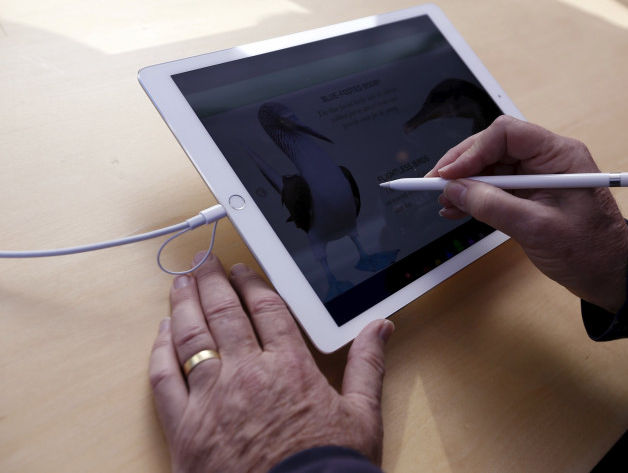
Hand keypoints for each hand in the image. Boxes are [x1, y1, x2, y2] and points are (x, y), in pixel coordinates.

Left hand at [149, 254, 393, 471]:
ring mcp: (212, 397)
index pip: (266, 309)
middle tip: (204, 263)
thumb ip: (367, 365)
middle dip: (212, 282)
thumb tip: (380, 328)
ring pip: (192, 336)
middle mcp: (248, 372)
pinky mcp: (185, 427)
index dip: (251, 283)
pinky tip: (161, 333)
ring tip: (180, 283)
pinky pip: (165, 378)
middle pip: (225, 312)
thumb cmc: (327, 468)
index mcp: (290, 366)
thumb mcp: (362, 415)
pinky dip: (160, 351)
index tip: (241, 270)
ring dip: (184, 304)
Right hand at [429, 115, 627, 311]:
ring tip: (443, 203)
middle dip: (462, 166)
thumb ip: (493, 206)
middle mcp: (547, 160)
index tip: (448, 174)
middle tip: (434, 185)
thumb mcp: (536, 228)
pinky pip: (496, 188)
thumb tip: (454, 190)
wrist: (611, 276)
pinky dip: (474, 198)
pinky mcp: (530, 196)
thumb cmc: (589, 251)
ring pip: (491, 168)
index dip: (472, 150)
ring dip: (464, 184)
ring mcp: (537, 178)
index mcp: (559, 155)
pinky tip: (456, 209)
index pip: (506, 134)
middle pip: (493, 148)